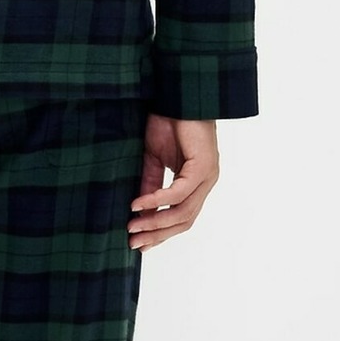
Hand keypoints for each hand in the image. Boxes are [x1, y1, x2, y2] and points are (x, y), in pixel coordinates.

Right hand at [128, 115, 218, 248]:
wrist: (178, 95)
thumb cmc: (167, 122)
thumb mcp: (153, 159)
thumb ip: (150, 184)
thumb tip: (138, 211)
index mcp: (195, 183)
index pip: (181, 218)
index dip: (160, 233)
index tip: (139, 245)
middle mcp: (205, 183)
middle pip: (184, 221)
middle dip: (157, 234)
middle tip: (133, 243)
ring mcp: (207, 175)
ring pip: (183, 211)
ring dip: (156, 222)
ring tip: (132, 227)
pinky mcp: (203, 166)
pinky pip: (179, 192)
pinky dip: (157, 200)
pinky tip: (138, 204)